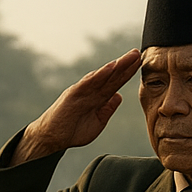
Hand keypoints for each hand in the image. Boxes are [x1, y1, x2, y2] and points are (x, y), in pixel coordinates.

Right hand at [10, 49, 140, 163]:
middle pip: (111, 76)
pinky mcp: (73, 95)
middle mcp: (90, 91)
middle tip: (138, 54)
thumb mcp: (97, 121)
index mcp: (97, 97)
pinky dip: (99, 75)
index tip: (140, 64)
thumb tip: (119, 97)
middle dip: (125, 65)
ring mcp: (82, 91)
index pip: (115, 83)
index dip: (127, 74)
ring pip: (102, 76)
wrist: (52, 138)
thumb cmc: (72, 130)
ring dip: (116, 66)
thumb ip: (107, 109)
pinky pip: (88, 83)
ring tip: (129, 57)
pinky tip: (111, 67)